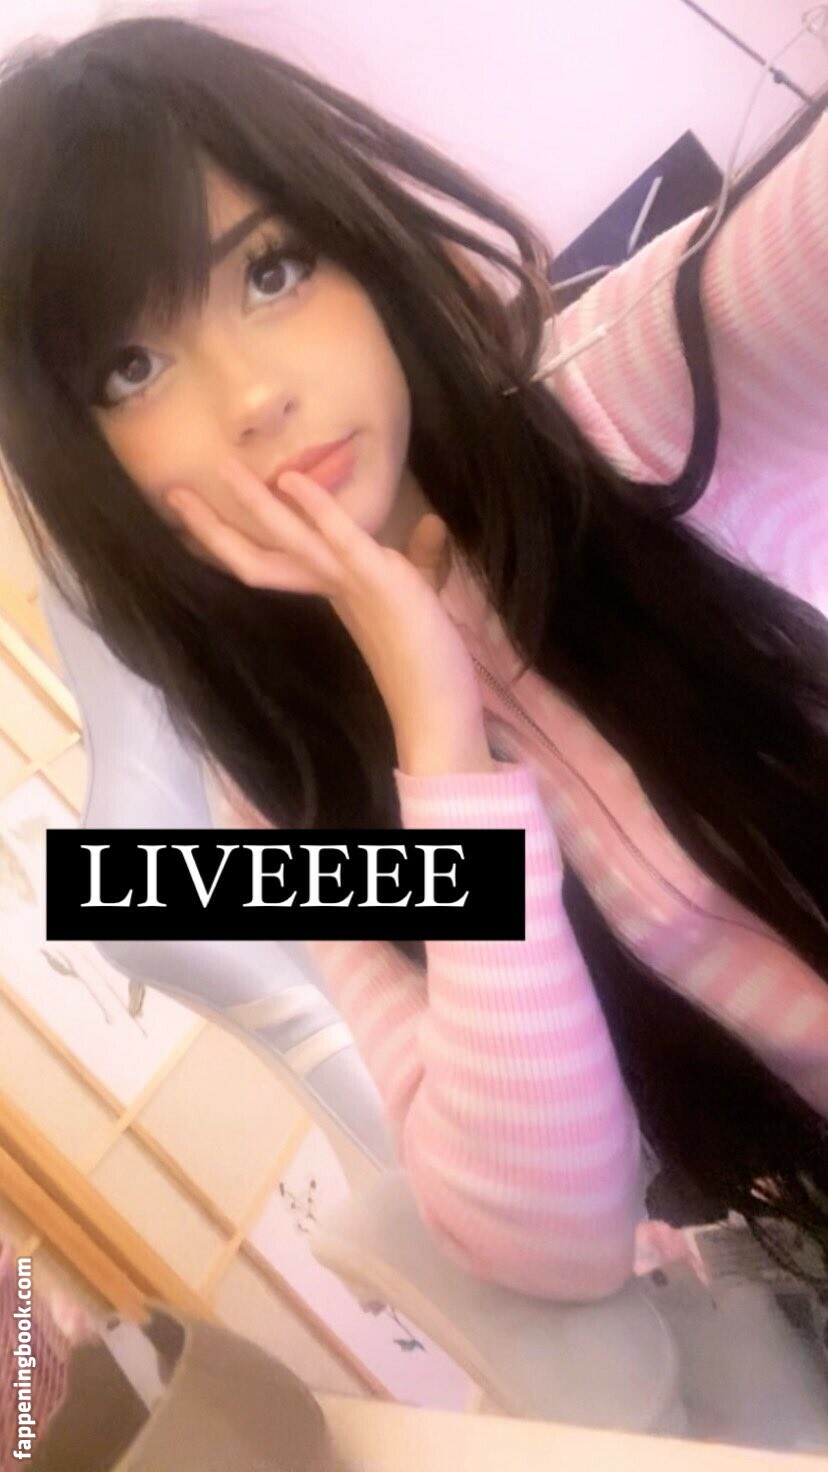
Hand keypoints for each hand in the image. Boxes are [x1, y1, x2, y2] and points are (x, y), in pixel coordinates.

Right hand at [167, 457, 493, 774]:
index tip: (195, 518)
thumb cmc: (429, 658)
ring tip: (223, 468)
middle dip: (213, 526)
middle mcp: (328, 588)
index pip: (270, 562)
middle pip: (256, 556)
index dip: (232, 539)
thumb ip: (422, 558)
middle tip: (172, 494)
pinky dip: (318, 508)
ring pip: (288, 542)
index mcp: (330, 591)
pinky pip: (342, 540)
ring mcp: (349, 585)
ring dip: (255, 504)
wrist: (439, 713)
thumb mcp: (423, 594)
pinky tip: (290, 479)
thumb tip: (432, 522)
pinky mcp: (379, 582)